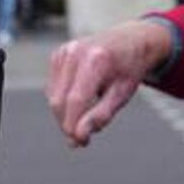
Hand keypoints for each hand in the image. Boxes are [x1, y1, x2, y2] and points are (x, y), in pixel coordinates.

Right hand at [46, 21, 170, 146]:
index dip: (74, 125)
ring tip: (85, 119)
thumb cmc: (129, 70)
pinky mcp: (58, 55)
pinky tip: (81, 102)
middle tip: (81, 141)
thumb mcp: (122, 94)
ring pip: (53, 96)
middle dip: (67, 123)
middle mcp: (75, 52)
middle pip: (60, 99)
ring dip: (65, 114)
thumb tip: (80, 135)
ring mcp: (64, 51)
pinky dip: (63, 101)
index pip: (76, 100)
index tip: (80, 143)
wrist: (130, 40)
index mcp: (96, 59)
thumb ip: (101, 115)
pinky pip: (53, 87)